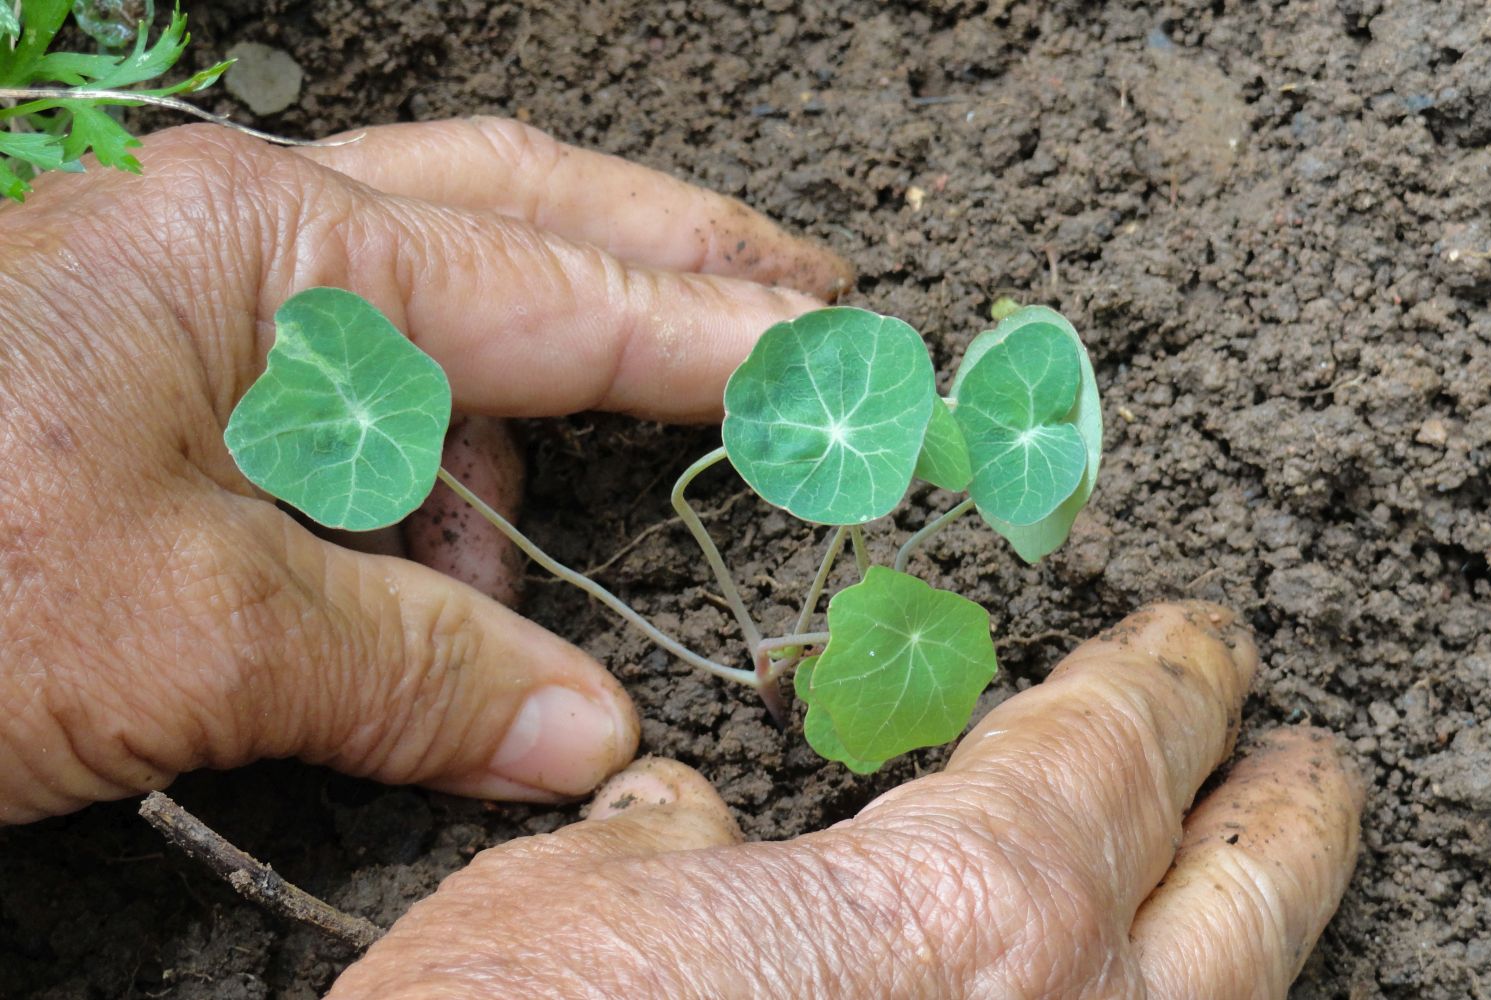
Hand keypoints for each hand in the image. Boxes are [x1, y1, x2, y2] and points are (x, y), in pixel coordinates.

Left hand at [0, 118, 849, 823]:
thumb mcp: (188, 631)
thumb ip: (409, 664)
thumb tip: (582, 732)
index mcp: (256, 246)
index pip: (547, 288)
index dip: (705, 333)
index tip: (828, 354)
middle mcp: (240, 239)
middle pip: (516, 210)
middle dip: (668, 257)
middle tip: (798, 296)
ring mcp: (205, 301)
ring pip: (435, 329)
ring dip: (511, 453)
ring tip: (526, 590)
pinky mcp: (173, 382)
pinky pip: (357, 413)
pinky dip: (424, 502)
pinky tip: (428, 593)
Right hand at [329, 604, 1362, 998]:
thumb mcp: (572, 906)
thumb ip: (662, 848)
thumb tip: (687, 825)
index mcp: (968, 912)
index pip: (1111, 750)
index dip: (1161, 682)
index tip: (1193, 645)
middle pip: (1239, 895)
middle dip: (1278, 810)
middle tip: (1297, 755)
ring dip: (1252, 930)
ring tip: (1257, 874)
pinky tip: (1096, 992)